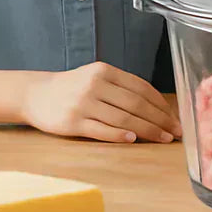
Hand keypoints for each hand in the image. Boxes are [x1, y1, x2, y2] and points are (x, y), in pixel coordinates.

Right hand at [21, 62, 182, 143]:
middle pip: (135, 104)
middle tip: (175, 132)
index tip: (175, 117)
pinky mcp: (72, 122)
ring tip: (162, 139)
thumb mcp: (96, 78)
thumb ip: (121, 87)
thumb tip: (156, 107)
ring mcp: (83, 103)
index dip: (161, 104)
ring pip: (122, 118)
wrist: (36, 95)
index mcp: (105, 71)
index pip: (141, 87)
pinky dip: (119, 135)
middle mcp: (95, 84)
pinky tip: (133, 140)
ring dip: (147, 130)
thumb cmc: (73, 88)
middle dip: (159, 119)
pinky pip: (101, 130)